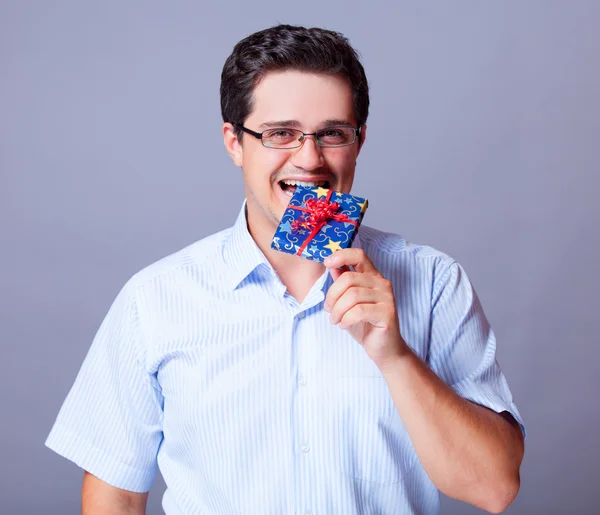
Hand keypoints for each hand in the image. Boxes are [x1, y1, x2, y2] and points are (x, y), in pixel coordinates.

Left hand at [323, 248, 409, 369]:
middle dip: (332, 296)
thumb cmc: (365, 324)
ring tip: (336, 320)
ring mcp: (387, 298)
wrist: (383, 349)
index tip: (327, 262)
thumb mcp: (348, 302)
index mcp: (373, 277)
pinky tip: (344, 325)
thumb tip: (332, 266)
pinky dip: (346, 320)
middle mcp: (382, 283)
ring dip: (337, 311)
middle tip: (329, 310)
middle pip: (348, 279)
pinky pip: (358, 312)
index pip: (359, 255)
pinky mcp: (387, 313)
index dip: (341, 255)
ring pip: (351, 296)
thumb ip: (343, 283)